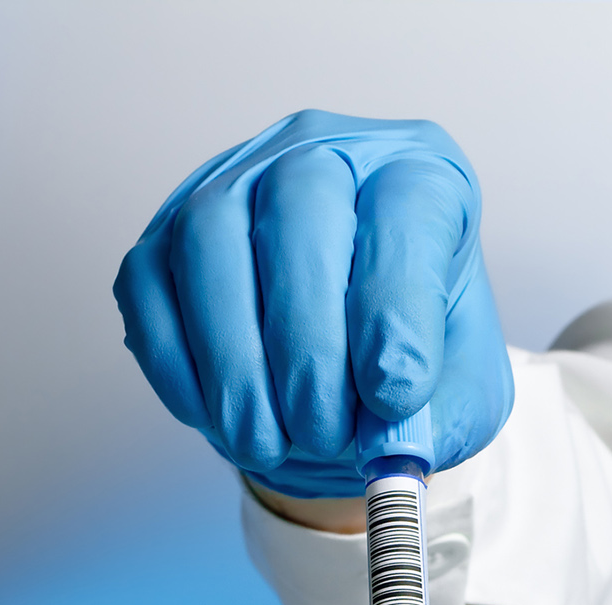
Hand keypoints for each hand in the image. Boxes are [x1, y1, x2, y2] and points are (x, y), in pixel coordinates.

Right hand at [114, 110, 513, 497]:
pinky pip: (149, 284)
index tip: (393, 396)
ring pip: (210, 238)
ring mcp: (231, 184)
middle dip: (307, 341)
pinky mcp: (164, 235)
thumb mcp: (461, 395)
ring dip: (234, 357)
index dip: (395, 307)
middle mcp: (323, 155)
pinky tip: (215, 417)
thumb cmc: (409, 357)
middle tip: (320, 431)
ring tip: (264, 442)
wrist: (346, 370)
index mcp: (418, 175)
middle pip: (301, 207)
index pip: (406, 208)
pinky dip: (177, 363)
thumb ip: (443, 417)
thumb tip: (392, 441)